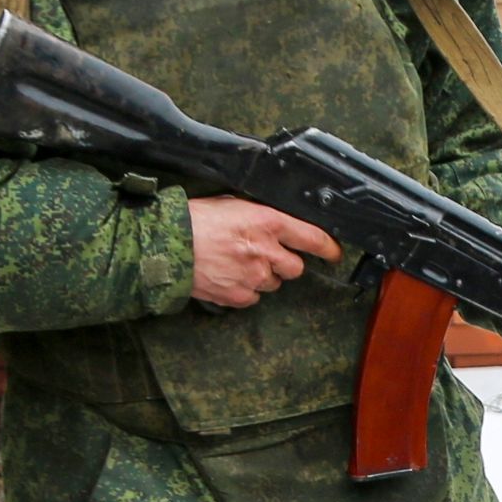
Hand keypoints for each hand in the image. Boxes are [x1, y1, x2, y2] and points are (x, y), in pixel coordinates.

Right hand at [187, 196, 337, 308]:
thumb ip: (260, 215)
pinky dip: (245, 290)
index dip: (328, 248)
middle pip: (295, 267)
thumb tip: (276, 223)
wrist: (166, 244)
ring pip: (274, 283)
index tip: (334, 253)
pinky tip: (228, 276)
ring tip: (237, 264)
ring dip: (263, 276)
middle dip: (284, 263)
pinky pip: (253, 297)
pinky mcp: (239, 296)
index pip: (313, 238)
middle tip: (264, 255)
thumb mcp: (233, 204)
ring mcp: (253, 277)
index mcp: (267, 222)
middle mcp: (265, 251)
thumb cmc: (195, 219)